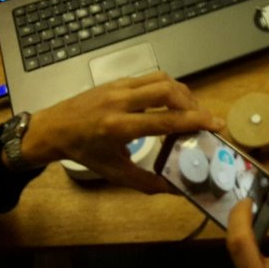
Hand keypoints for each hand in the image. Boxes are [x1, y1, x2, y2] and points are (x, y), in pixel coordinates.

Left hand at [19, 72, 223, 192]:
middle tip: (204, 118)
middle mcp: (120, 102)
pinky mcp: (119, 79)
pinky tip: (172, 101)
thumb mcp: (113, 171)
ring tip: (191, 109)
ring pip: (162, 79)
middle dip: (192, 103)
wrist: (52, 128)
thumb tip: (176, 189)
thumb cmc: (84, 152)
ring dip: (183, 93)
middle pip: (167, 91)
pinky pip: (151, 77)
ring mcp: (119, 86)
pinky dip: (168, 87)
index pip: (165, 121)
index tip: (216, 124)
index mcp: (118, 127)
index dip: (194, 121)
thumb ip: (147, 181)